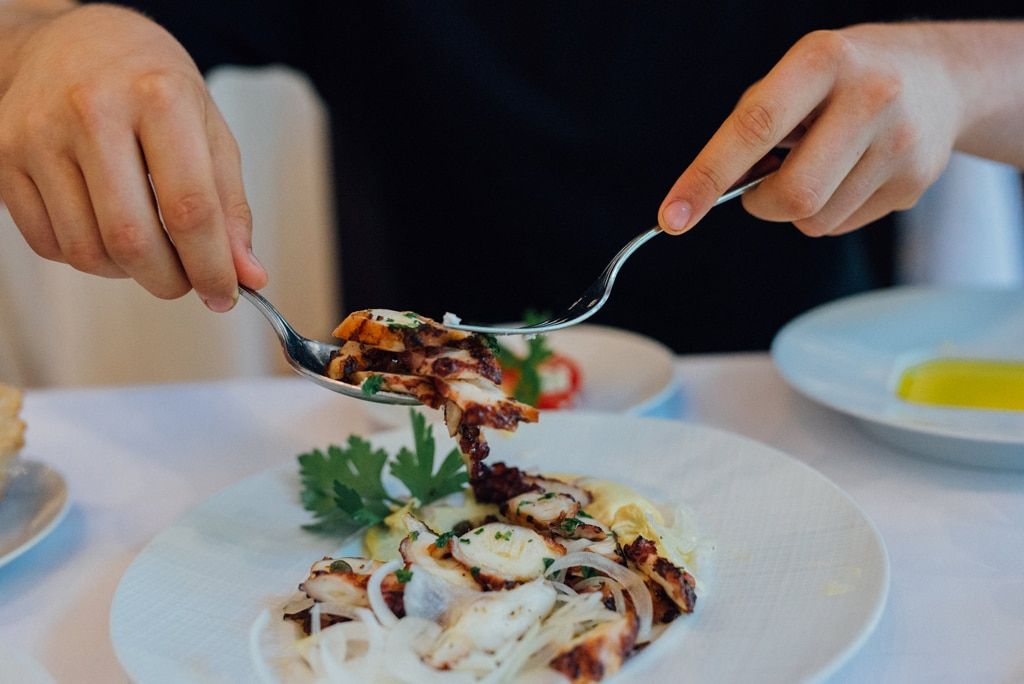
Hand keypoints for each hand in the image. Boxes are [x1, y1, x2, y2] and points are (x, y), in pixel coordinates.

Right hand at [0, 4, 266, 309]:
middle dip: (169, 280)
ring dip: (128, 272)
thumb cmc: (151, 84)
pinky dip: (88, 258)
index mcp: (158, 97)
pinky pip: (49, 244)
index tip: (226, 295)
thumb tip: (247, 275)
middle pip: (131, 238)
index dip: (212, 266)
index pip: (190, 209)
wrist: (74, 39)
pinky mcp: (2, 156)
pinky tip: (107, 230)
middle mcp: (90, 112)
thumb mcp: (209, 129)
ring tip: (150, 249)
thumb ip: (230, 206)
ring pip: (87, 251)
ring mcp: (37, 135)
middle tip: (187, 282)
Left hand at [658, 24, 965, 237]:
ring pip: (816, 220)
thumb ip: (752, 123)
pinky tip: (849, 173)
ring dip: (797, 207)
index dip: (707, 176)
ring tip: (820, 163)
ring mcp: (900, 144)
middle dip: (762, 204)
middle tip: (762, 185)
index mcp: (823, 60)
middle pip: (793, 195)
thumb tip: (716, 191)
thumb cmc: (840, 80)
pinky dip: (828, 210)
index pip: (753, 127)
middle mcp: (871, 97)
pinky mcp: (914, 184)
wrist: (938, 78)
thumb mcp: (795, 75)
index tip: (672, 216)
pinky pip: (842, 225)